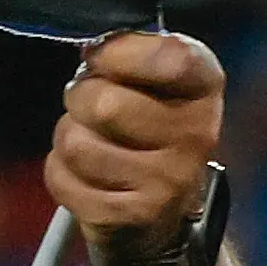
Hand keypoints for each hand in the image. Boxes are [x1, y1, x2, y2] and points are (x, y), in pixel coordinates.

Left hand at [50, 30, 227, 265]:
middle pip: (103, 104)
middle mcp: (198, 134)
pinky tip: (88, 179)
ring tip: (93, 145)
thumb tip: (92, 49)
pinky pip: (62, 178)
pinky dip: (61, 175)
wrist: (157, 214)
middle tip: (93, 111)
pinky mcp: (132, 215)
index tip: (102, 60)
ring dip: (69, 139)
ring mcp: (168, 181)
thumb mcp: (154, 82)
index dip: (120, 54)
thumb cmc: (145, 129)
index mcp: (205, 87)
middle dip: (80, 100)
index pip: (170, 57)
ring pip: (76, 143)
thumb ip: (129, 56)